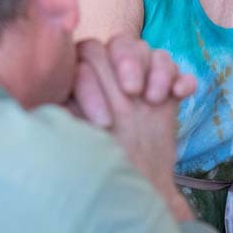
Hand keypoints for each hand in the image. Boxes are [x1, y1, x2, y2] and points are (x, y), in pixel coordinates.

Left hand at [72, 37, 195, 220]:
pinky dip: (183, 79)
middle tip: (132, 94)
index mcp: (84, 81)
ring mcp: (142, 82)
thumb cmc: (96, 167)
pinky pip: (179, 70)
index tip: (104, 122)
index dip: (94, 83)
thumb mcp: (76, 142)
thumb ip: (64, 115)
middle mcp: (112, 76)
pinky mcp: (167, 94)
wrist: (133, 189)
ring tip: (154, 99)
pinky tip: (181, 94)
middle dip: (127, 62)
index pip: (86, 55)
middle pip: (121, 43)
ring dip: (157, 70)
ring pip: (151, 51)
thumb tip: (49, 105)